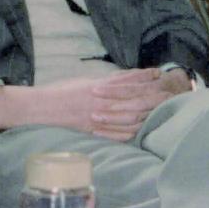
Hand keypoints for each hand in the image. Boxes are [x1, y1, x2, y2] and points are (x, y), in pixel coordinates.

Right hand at [0, 68, 186, 139]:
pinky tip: (141, 130)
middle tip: (167, 91)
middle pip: (134, 99)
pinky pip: (116, 134)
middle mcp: (102, 102)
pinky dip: (131, 132)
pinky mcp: (93, 132)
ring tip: (160, 109)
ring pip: (129, 117)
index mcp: (100, 86)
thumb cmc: (62, 92)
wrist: (41, 108)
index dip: (145, 77)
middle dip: (152, 96)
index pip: (129, 81)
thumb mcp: (86, 80)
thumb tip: (127, 78)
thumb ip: (107, 81)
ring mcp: (98, 118)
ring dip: (146, 113)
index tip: (158, 73)